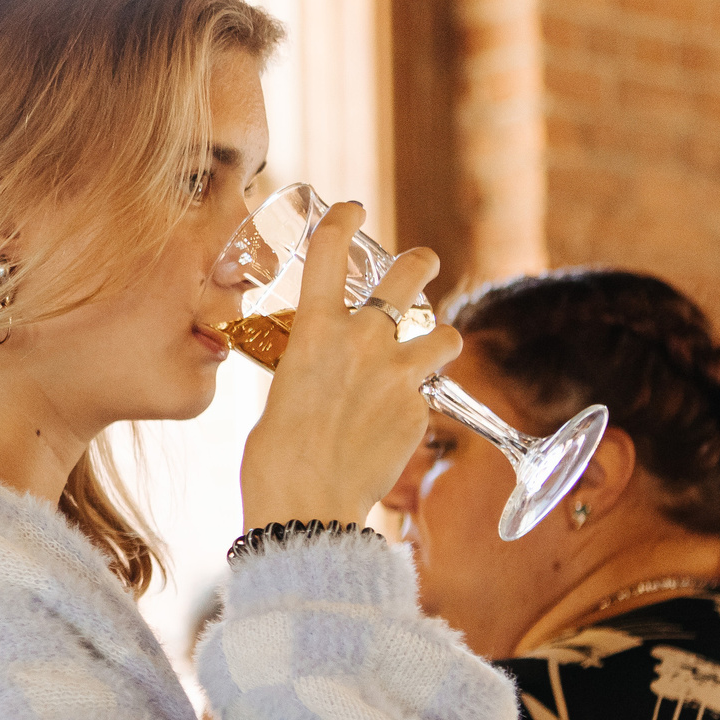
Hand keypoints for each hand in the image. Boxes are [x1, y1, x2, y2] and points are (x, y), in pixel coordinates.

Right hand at [239, 201, 456, 528]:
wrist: (307, 508)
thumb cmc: (275, 460)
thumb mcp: (281, 396)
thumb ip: (309, 370)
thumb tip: (324, 373)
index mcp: (314, 332)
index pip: (329, 252)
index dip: (343, 221)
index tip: (353, 210)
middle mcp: (362, 342)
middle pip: (410, 275)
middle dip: (420, 263)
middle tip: (423, 263)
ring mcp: (398, 375)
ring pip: (444, 334)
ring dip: (439, 337)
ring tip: (431, 349)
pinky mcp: (420, 411)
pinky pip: (426, 395)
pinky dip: (413, 404)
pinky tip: (390, 430)